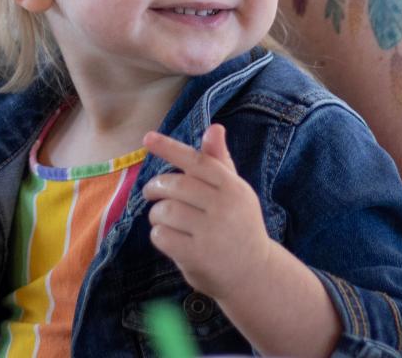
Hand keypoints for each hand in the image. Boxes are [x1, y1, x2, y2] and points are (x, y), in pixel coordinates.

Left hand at [142, 125, 274, 298]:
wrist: (255, 275)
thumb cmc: (239, 227)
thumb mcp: (235, 193)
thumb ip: (219, 163)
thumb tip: (214, 127)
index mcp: (234, 187)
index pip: (197, 161)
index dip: (170, 148)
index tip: (147, 139)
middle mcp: (225, 207)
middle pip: (174, 185)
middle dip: (156, 187)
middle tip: (152, 192)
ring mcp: (212, 232)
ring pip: (164, 210)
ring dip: (156, 215)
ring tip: (163, 220)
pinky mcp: (198, 255)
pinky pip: (161, 235)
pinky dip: (158, 235)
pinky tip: (169, 239)